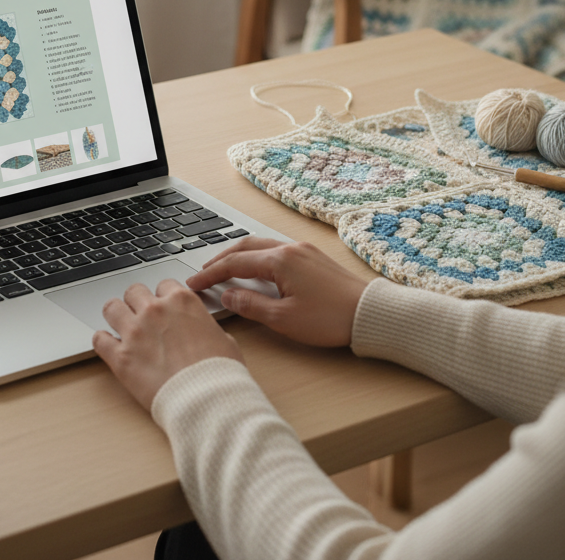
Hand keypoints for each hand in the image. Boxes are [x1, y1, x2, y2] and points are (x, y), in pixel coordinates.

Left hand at [92, 279, 243, 410]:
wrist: (207, 400)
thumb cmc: (219, 372)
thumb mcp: (223, 338)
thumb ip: (203, 326)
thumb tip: (200, 330)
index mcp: (182, 301)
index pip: (164, 285)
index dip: (164, 298)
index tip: (164, 308)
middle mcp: (155, 311)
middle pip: (134, 291)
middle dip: (138, 302)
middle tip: (141, 316)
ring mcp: (135, 332)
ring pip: (111, 308)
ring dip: (116, 316)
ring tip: (121, 327)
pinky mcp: (121, 358)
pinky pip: (99, 340)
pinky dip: (103, 341)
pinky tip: (109, 346)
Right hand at [186, 237, 368, 347]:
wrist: (371, 313)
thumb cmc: (330, 319)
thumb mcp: (284, 319)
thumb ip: (251, 305)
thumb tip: (227, 295)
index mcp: (280, 261)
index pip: (234, 263)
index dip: (210, 273)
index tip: (193, 283)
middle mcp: (290, 248)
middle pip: (245, 246)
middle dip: (220, 258)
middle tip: (203, 273)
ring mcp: (303, 250)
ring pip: (261, 245)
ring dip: (239, 255)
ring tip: (224, 270)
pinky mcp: (313, 257)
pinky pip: (276, 249)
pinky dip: (257, 257)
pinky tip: (255, 270)